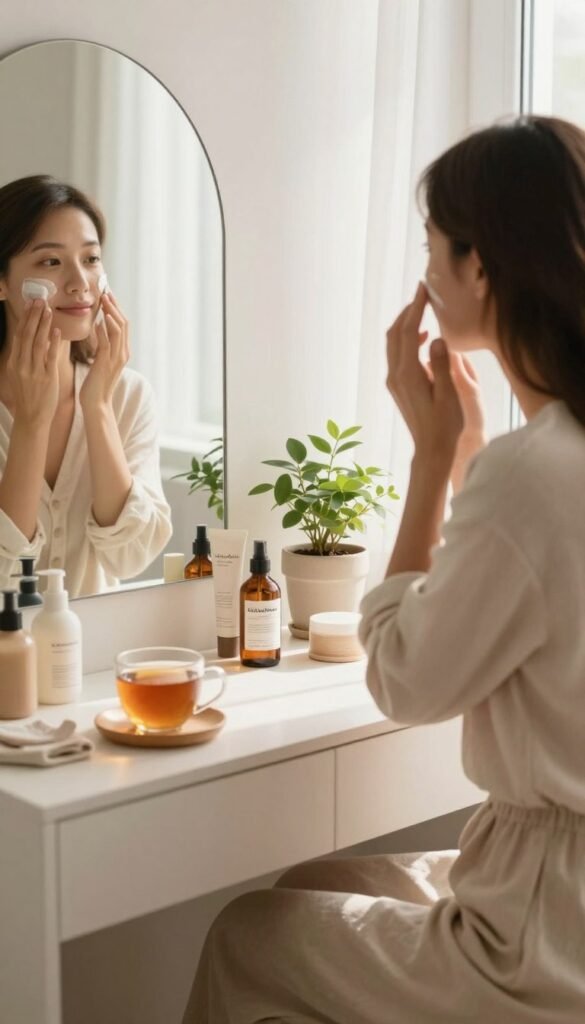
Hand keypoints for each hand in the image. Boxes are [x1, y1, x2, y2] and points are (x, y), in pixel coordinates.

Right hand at [6, 298, 60, 430]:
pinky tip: (57, 331)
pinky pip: (50, 357)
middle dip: (33, 316)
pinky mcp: (47, 378)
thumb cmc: (29, 397)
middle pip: (27, 335)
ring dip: (43, 325)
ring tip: (48, 310)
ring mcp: (33, 371)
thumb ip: (24, 358)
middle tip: (39, 300)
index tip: (30, 304)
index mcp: (14, 363)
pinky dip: (53, 343)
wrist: (31, 418)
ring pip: (38, 343)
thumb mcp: (20, 375)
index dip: (25, 318)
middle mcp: (21, 365)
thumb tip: (29, 339)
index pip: (20, 335)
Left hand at [79, 292, 129, 410]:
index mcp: (122, 352)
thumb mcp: (101, 361)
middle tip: (106, 292)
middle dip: (115, 307)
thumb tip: (99, 327)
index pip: (123, 325)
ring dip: (110, 314)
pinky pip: (107, 343)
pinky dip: (104, 331)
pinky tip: (98, 321)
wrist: (97, 404)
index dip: (116, 309)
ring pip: (118, 331)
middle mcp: (123, 353)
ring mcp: (116, 359)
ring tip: (103, 301)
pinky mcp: (106, 364)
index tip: (108, 295)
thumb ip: (103, 344)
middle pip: (123, 324)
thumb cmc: (96, 384)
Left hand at [386, 282, 463, 467]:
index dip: (416, 307)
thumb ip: (442, 365)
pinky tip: (425, 339)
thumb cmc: (445, 425)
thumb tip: (438, 338)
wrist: (432, 450)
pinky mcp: (398, 387)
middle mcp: (396, 375)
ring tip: (423, 311)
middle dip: (408, 311)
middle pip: (395, 333)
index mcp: (408, 374)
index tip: (424, 288)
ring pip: (393, 343)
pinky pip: (398, 355)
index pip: (410, 331)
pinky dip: (407, 340)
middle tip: (422, 294)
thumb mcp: (448, 394)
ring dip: (406, 324)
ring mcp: (394, 381)